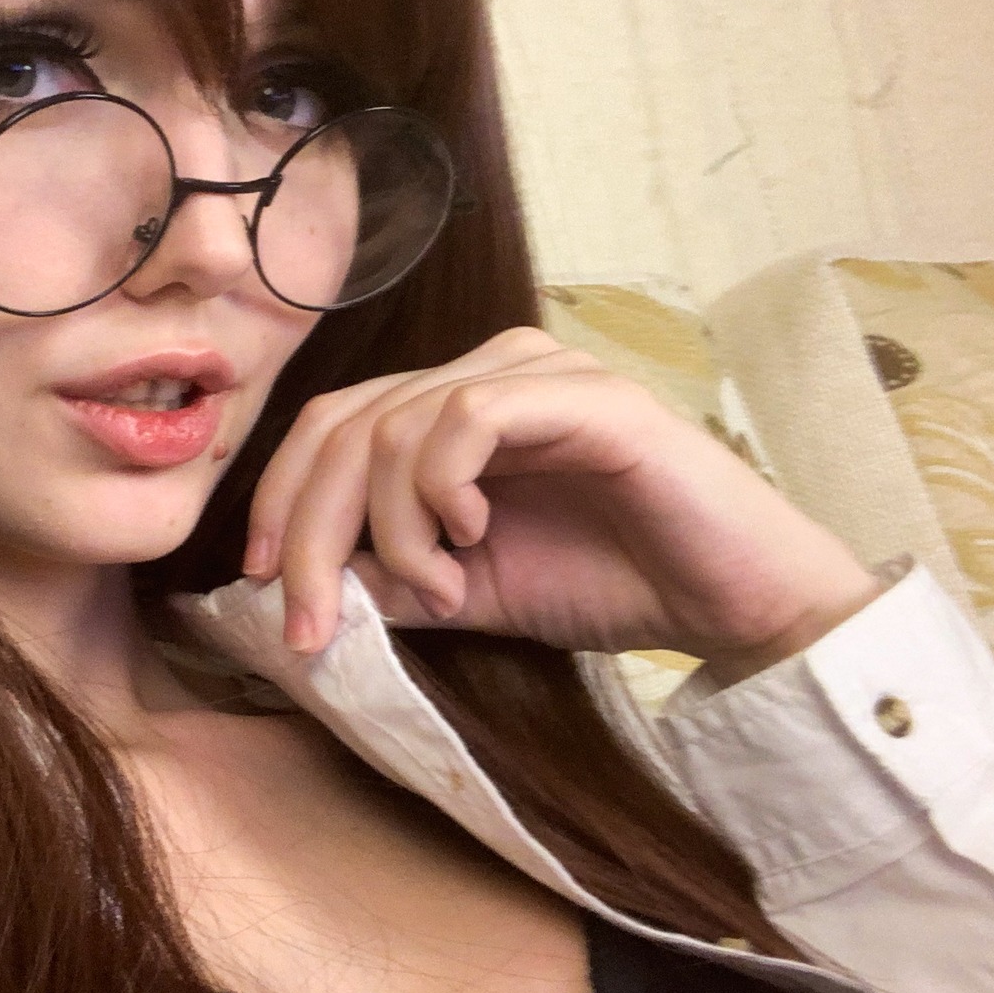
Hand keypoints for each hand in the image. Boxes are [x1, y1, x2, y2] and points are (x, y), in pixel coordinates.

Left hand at [241, 327, 882, 681]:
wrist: (731, 601)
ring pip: (398, 425)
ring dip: (392, 527)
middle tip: (312, 622)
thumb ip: (389, 576)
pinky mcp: (587, 396)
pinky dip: (444, 487)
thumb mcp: (468, 591)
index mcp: (454, 407)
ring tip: (438, 591)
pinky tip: (469, 539)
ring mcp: (539, 374)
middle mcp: (490, 370)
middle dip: (312, 531)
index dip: (281, 501)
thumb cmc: (609, 583)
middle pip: (347, 425)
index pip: (332, 428)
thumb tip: (300, 585)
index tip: (263, 587)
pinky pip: (471, 415)